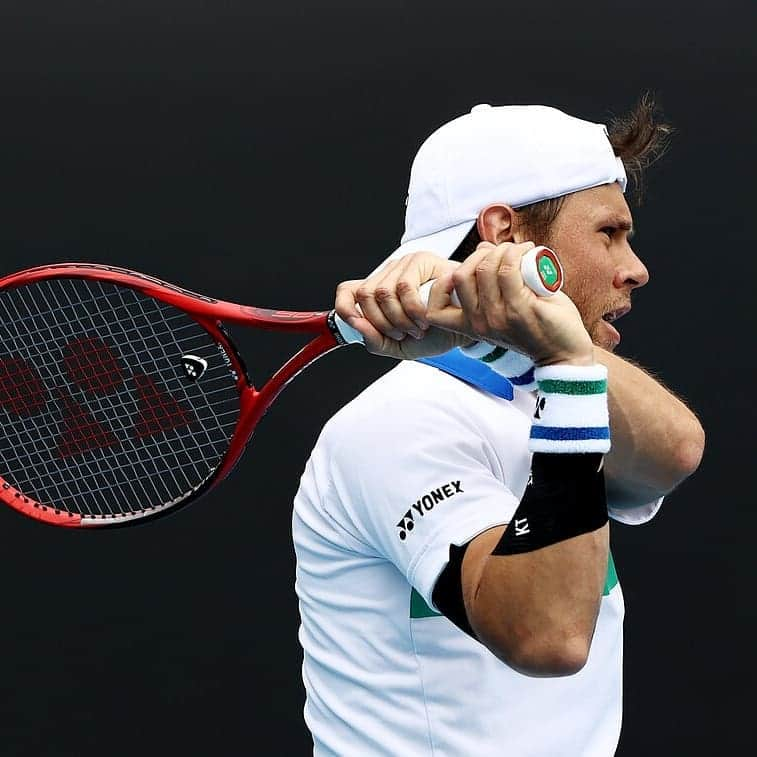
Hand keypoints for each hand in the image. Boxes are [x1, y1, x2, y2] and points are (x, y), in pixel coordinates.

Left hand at [334, 252, 473, 359]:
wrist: (466, 327)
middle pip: (364, 295)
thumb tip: (358, 325)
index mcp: (378, 292)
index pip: (347, 292)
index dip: (345, 309)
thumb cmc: (435, 333)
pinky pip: (404, 288)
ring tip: (418, 327)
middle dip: (382, 323)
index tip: (359, 325)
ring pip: (382, 292)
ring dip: (400, 319)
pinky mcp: (421, 261)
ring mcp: (404, 265)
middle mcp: (388, 275)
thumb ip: (375, 341)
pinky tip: (426, 317)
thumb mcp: (399, 346)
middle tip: (403, 333)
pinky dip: (413, 310)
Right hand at [426, 241, 593, 366]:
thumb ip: (489, 283)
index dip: (443, 283)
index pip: (434, 307)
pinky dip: (517, 253)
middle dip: (482, 255)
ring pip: (485, 268)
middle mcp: (479, 324)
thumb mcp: (503, 308)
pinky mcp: (519, 308)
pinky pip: (508, 269)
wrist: (564, 352)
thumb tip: (482, 248)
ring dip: (504, 250)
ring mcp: (498, 317)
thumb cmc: (538, 327)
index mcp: (470, 327)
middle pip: (462, 275)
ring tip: (520, 250)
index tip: (468, 270)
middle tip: (504, 253)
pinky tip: (529, 251)